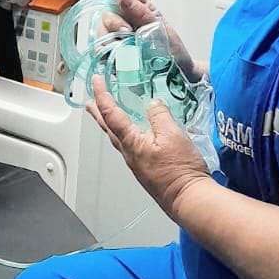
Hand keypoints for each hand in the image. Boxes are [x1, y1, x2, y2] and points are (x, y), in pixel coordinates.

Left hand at [88, 75, 211, 224]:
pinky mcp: (147, 171)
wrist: (189, 199)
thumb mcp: (172, 135)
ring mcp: (137, 164)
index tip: (97, 80)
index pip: (111, 113)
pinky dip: (126, 135)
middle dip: (98, 113)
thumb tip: (152, 103)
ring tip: (108, 116)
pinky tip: (136, 136)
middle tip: (89, 102)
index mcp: (131, 142)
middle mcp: (129, 154)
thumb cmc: (180, 169)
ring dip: (110, 124)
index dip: (102, 94)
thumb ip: (160, 116)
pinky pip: (131, 147)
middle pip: (108, 128)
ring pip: (118, 139)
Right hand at [104, 0, 196, 79]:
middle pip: (108, 14)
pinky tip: (118, 57)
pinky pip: (101, 51)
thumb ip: (140, 13)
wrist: (177, 76)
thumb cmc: (172, 51)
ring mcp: (119, 40)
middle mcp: (127, 23)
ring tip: (125, 48)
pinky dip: (106, 52)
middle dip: (114, 21)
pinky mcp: (113, 57)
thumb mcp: (159, 29)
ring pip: (102, 32)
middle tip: (126, 31)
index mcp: (141, 12)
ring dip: (109, 38)